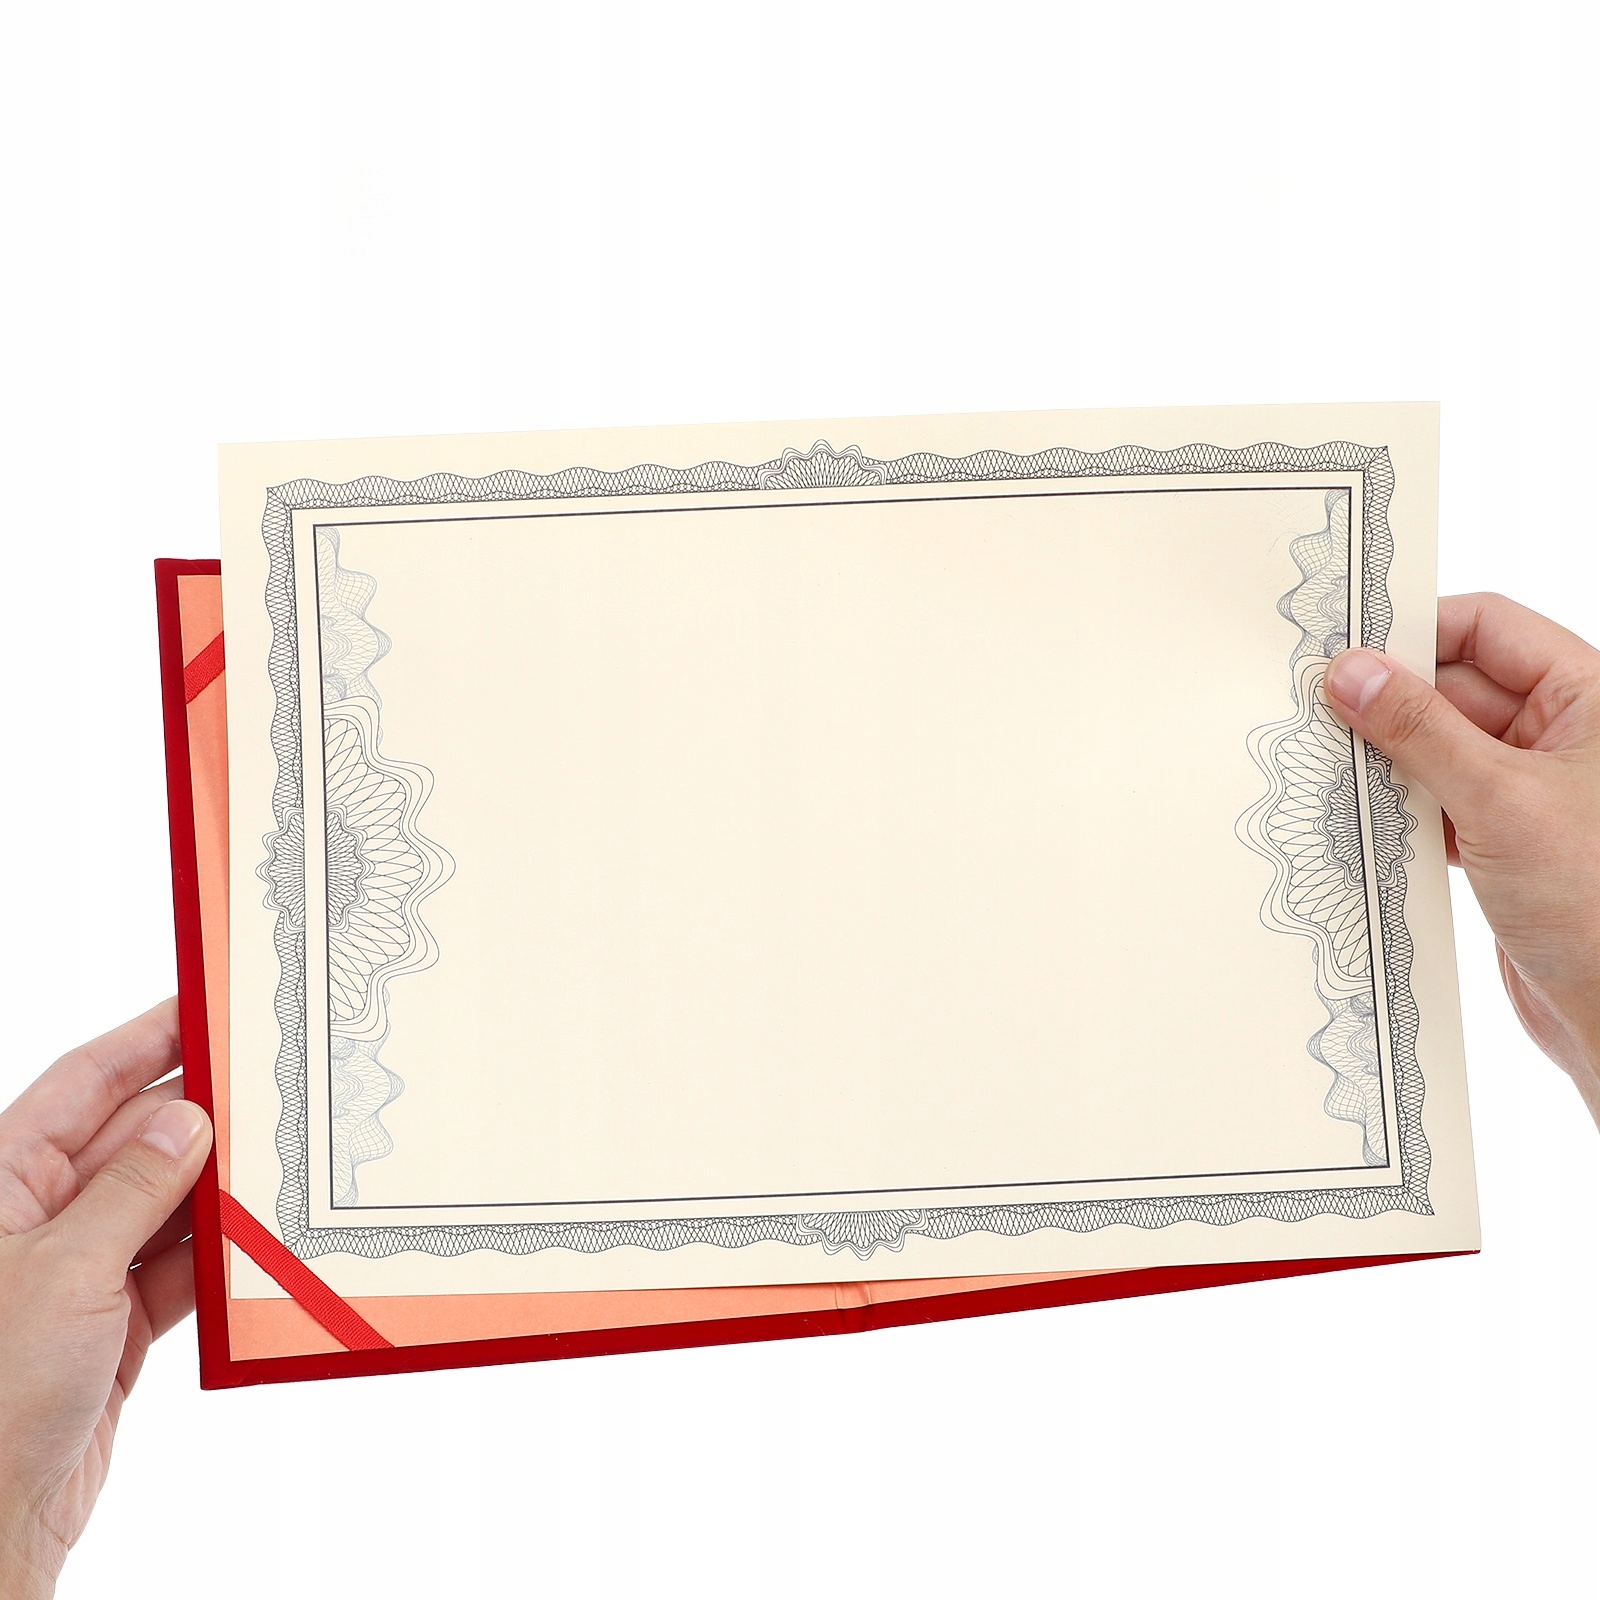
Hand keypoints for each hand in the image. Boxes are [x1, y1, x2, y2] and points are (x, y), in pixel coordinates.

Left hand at [0, 1000, 211, 1599]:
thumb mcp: (62, 1272)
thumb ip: (132, 1189)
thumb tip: (186, 1120)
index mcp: (1, 1185)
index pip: (81, 1085)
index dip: (144, 1039)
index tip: (207, 1007)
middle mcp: (37, 1220)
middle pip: (132, 1140)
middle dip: (198, 1115)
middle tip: (271, 1086)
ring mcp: (78, 1274)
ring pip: (163, 1205)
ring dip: (218, 1191)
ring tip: (281, 1161)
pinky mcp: (114, 1328)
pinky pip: (179, 1269)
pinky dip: (220, 1258)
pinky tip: (259, 1243)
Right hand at [1325, 593, 1599, 1124]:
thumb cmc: (1597, 902)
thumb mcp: (1500, 799)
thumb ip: (1420, 730)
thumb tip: (1353, 673)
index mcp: (1588, 698)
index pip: (1487, 628)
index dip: (1416, 630)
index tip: (1344, 647)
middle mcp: (1561, 735)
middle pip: (1455, 687)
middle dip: (1389, 700)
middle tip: (1318, 710)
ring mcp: (1529, 790)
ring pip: (1438, 747)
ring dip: (1388, 758)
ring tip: (1330, 764)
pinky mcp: (1502, 841)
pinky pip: (1436, 801)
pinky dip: (1398, 806)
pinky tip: (1360, 816)